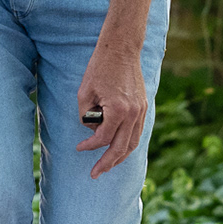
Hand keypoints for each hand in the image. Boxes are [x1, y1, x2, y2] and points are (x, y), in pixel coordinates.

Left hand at [75, 41, 147, 179]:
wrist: (122, 48)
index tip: (79, 148)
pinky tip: (119, 149)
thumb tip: (93, 130)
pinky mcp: (143, 107)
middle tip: (95, 174)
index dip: (89, 145)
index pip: (103, 138)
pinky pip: (137, 132)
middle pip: (120, 148)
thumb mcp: (84, 92)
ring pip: (132, 143)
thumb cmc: (100, 68)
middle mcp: (132, 113)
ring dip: (119, 157)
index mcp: (117, 110)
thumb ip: (87, 115)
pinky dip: (128, 144)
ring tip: (107, 166)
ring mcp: (140, 110)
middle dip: (107, 163)